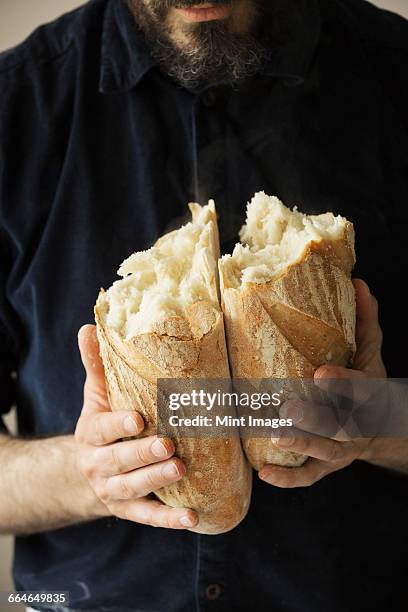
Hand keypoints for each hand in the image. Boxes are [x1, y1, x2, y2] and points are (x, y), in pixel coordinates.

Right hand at [75, 325, 197, 528]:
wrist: (89, 469)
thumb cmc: (102, 423)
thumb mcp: (96, 395)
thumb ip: (96, 365)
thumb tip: (87, 327)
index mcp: (91, 433)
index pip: (101, 429)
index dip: (118, 426)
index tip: (139, 419)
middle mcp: (97, 464)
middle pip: (118, 461)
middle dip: (142, 454)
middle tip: (169, 446)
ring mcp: (111, 490)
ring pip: (132, 488)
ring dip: (156, 480)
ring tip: (180, 470)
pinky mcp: (126, 509)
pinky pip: (147, 516)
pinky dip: (167, 520)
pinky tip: (191, 518)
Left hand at [259, 279, 386, 487]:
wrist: (383, 425)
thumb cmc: (368, 383)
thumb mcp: (371, 352)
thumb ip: (365, 321)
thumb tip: (359, 282)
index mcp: (368, 394)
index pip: (360, 389)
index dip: (344, 383)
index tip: (321, 373)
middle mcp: (356, 425)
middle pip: (339, 426)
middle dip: (315, 419)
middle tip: (287, 409)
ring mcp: (342, 450)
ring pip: (323, 453)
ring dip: (300, 445)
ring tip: (274, 436)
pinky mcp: (327, 466)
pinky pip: (309, 476)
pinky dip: (288, 478)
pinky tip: (264, 473)